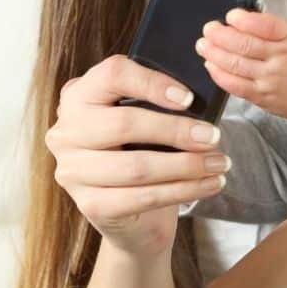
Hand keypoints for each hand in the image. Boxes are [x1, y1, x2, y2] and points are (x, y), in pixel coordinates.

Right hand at [46, 54, 230, 255]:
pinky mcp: (90, 205)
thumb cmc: (142, 149)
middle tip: (214, 136)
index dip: (153, 83)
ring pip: (137, 166)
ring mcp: (73, 171)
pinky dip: (183, 190)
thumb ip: (158, 102)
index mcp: (79, 95)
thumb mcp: (144, 117)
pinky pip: (143, 197)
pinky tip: (210, 184)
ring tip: (220, 163)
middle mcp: (67, 131)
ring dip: (187, 165)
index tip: (190, 98)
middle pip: (125, 124)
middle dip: (177, 130)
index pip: (113, 75)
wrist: (132, 212)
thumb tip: (202, 100)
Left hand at [198, 9, 286, 125]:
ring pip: (235, 64)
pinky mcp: (262, 97)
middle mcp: (282, 59)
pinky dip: (219, 74)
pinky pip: (235, 85)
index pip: (265, 25)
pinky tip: (210, 65)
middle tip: (208, 29)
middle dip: (220, 35)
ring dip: (214, 53)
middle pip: (244, 45)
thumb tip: (239, 19)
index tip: (230, 15)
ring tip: (203, 45)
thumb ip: (271, 26)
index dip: (243, 19)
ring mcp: (271, 79)